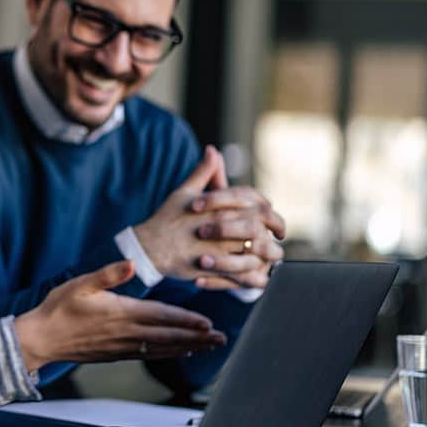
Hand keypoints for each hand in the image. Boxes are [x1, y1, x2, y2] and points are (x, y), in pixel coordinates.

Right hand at [14, 261, 226, 371]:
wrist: (40, 338)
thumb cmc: (58, 308)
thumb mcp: (80, 283)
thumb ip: (107, 274)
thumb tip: (130, 264)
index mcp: (121, 313)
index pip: (161, 317)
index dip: (186, 321)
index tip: (208, 323)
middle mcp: (126, 333)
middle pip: (168, 337)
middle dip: (197, 338)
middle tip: (221, 340)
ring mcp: (122, 347)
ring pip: (162, 349)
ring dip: (188, 347)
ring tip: (210, 347)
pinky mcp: (116, 354)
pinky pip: (149, 355)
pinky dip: (168, 354)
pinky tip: (180, 352)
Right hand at [134, 146, 281, 288]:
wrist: (149, 248)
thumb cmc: (167, 219)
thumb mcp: (185, 192)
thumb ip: (204, 172)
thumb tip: (213, 150)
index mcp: (218, 207)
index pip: (254, 203)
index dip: (268, 209)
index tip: (273, 216)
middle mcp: (221, 227)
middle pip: (259, 227)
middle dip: (273, 232)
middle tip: (278, 237)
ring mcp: (217, 249)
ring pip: (254, 251)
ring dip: (266, 255)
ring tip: (270, 257)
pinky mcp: (213, 269)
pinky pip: (240, 274)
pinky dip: (252, 275)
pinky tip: (257, 274)